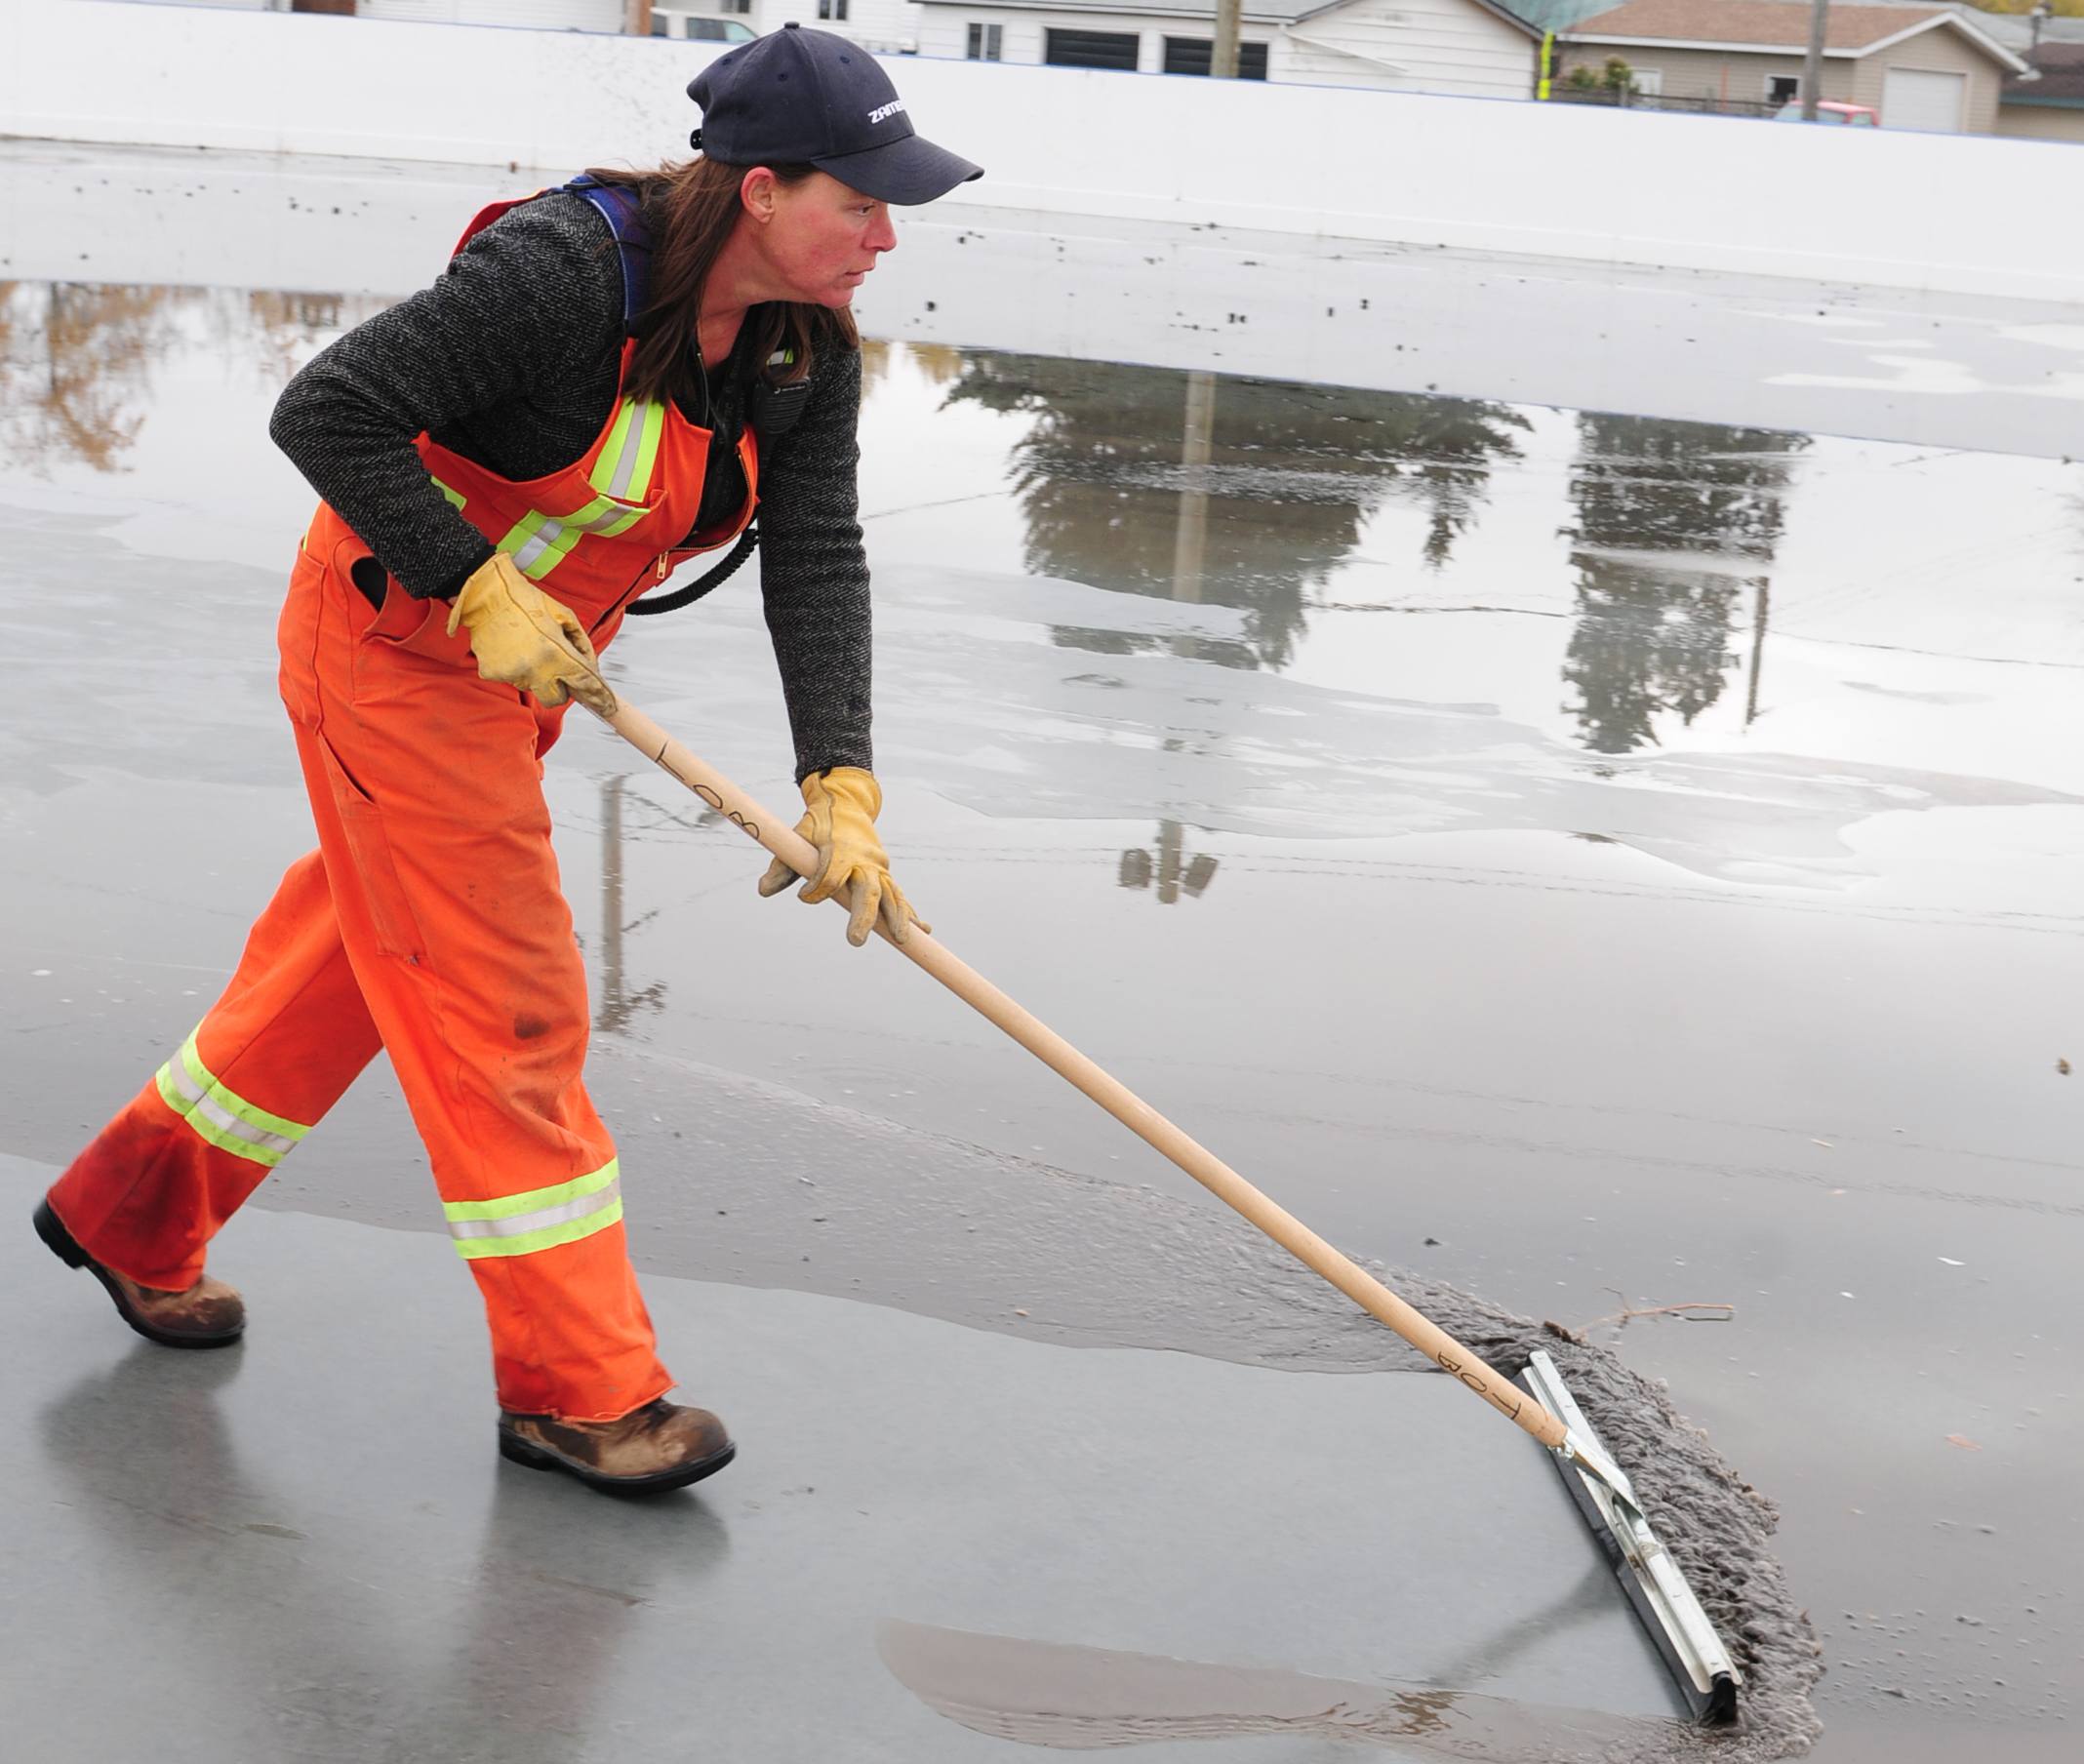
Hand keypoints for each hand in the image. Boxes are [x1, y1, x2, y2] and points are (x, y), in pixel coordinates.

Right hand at [444, 553, 613, 714]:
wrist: (487, 594)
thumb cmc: (526, 600)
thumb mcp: (564, 615)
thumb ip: (581, 644)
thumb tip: (591, 666)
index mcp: (555, 652)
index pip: (584, 683)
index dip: (597, 696)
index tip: (606, 705)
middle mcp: (535, 668)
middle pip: (556, 699)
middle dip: (560, 688)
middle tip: (556, 668)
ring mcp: (512, 673)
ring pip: (532, 687)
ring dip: (534, 674)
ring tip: (527, 647)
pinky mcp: (492, 674)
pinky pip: (511, 678)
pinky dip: (514, 668)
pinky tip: (511, 648)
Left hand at [758, 767, 929, 947]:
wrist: (846, 804)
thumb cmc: (817, 825)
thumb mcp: (796, 839)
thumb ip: (782, 866)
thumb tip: (763, 890)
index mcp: (839, 850)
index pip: (829, 876)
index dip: (816, 890)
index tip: (803, 895)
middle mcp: (863, 860)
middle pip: (867, 890)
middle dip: (864, 916)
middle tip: (856, 941)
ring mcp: (878, 867)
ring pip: (891, 894)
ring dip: (897, 917)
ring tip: (901, 940)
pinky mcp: (885, 874)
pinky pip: (899, 896)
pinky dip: (911, 912)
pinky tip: (923, 931)